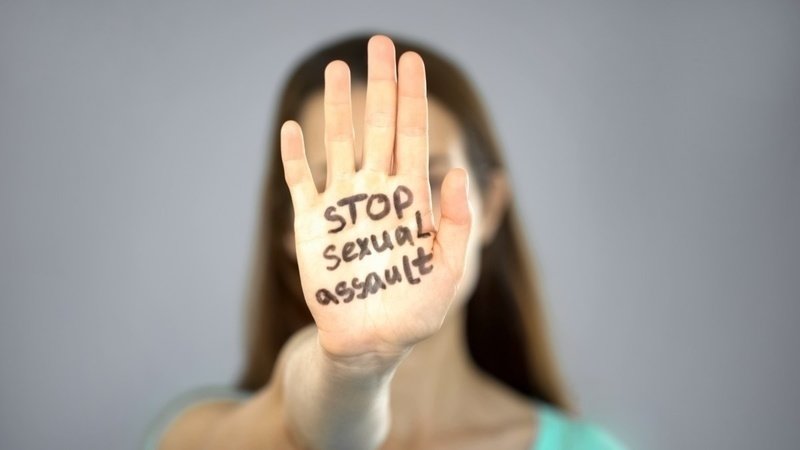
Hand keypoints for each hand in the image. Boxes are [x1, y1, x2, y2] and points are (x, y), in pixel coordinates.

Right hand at [280, 35, 471, 363]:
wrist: (370, 343)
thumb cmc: (413, 312)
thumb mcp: (448, 272)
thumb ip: (455, 224)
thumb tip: (456, 171)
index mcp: (411, 200)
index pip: (412, 137)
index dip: (412, 99)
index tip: (410, 62)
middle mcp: (377, 193)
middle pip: (379, 128)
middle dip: (380, 87)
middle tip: (380, 44)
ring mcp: (343, 206)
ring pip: (339, 145)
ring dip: (336, 108)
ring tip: (337, 69)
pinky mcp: (312, 226)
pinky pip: (301, 183)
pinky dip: (295, 157)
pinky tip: (292, 129)